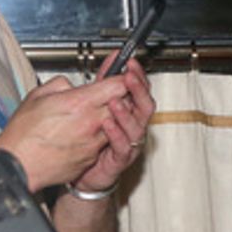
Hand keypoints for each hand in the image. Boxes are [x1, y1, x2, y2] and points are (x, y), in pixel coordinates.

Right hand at [0, 59, 142, 192]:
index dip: (122, 79)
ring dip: (113, 116)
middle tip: (115, 92)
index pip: (116, 87)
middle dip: (121, 97)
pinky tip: (88, 131)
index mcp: (79, 103)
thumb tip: (70, 85)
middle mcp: (92, 123)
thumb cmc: (25, 132)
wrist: (22, 164)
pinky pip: (104, 141)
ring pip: (116, 124)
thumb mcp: (38, 96)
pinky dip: (102, 134)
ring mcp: (95, 142)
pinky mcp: (93, 156)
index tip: (122, 75)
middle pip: (122, 106)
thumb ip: (60, 85)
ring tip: (99, 112)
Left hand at [72, 57, 155, 193]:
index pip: (141, 93)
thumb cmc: (95, 139)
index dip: (139, 78)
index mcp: (131, 114)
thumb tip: (113, 59)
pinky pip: (122, 147)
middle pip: (145, 108)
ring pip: (137, 128)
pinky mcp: (120, 160)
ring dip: (127, 113)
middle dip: (138, 92)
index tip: (131, 63)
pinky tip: (107, 124)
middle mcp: (134, 129)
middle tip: (129, 78)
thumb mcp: (100, 103)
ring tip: (116, 101)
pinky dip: (116, 135)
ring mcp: (129, 144)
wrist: (86, 172)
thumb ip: (106, 82)